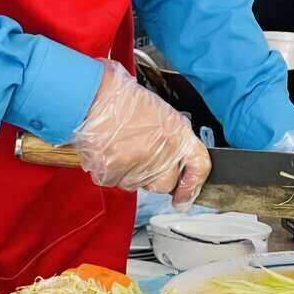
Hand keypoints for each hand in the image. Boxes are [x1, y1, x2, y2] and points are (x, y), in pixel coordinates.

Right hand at [73, 60, 210, 207]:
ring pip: (138, 184)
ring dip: (131, 172)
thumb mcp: (161, 114)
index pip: (199, 166)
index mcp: (177, 135)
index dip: (193, 185)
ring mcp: (136, 167)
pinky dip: (111, 171)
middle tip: (141, 156)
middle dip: (156, 177)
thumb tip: (175, 161)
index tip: (185, 197)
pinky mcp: (112, 174)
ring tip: (121, 146)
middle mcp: (161, 154)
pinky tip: (108, 150)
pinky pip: (114, 181)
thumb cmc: (124, 99)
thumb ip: (173, 139)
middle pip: (165, 184)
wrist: (94, 96)